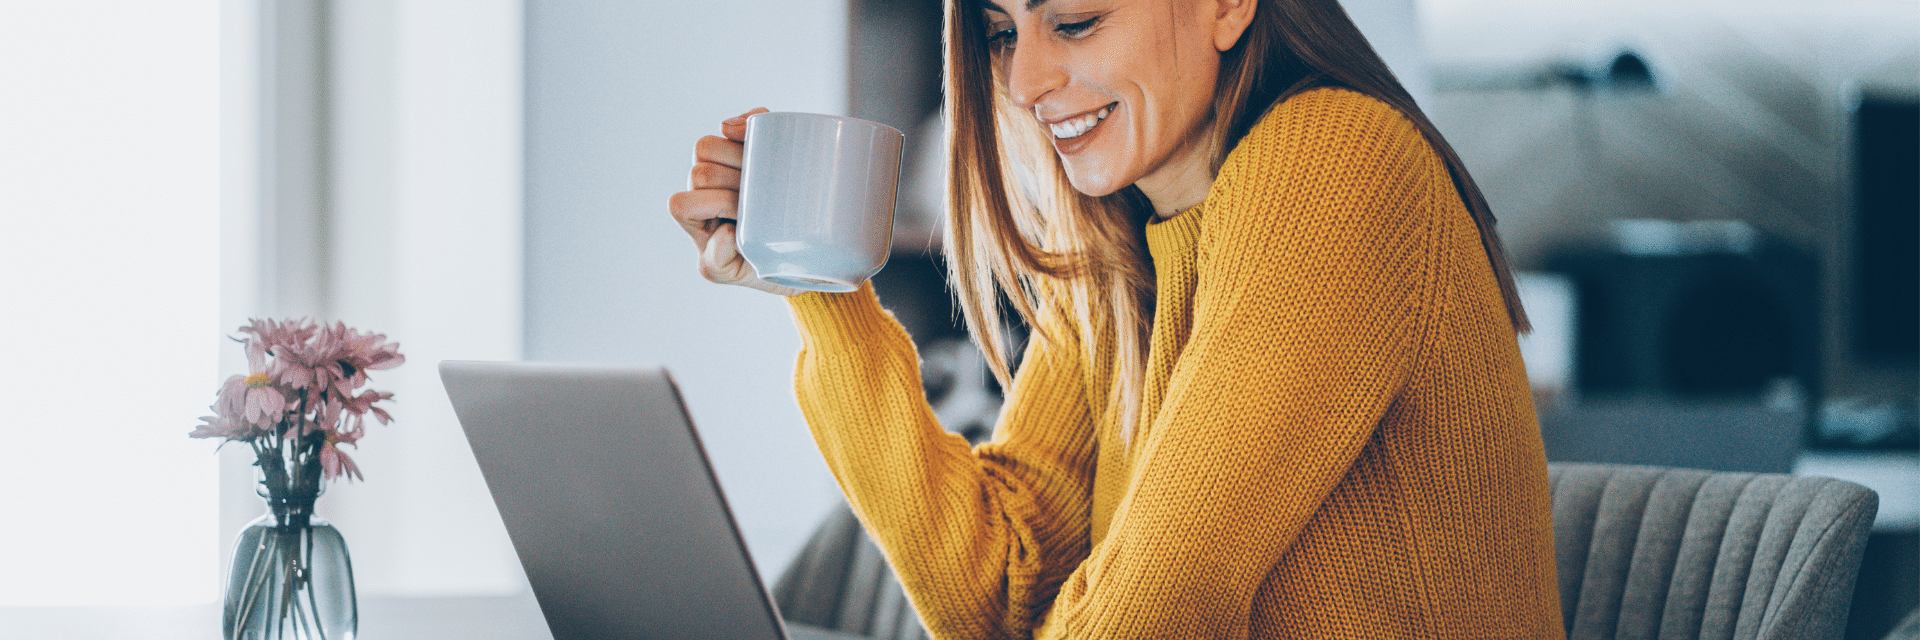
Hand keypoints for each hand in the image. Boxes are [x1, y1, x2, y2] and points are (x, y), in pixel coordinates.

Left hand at [668, 107, 806, 296]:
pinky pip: (737, 125)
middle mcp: (703, 192)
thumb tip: (723, 231)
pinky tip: (767, 133)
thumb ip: (721, 262)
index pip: (681, 204)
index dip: (714, 206)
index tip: (747, 222)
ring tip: (767, 174)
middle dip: (733, 184)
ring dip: (738, 157)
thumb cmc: (769, 266)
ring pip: (706, 147)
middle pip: (699, 172)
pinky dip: (750, 122)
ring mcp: (723, 167)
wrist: (807, 253)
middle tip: (765, 200)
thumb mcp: (740, 272)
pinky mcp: (748, 148)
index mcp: (697, 222)